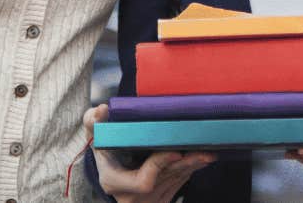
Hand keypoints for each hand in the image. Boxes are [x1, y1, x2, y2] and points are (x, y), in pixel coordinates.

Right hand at [84, 104, 215, 201]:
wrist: (108, 172)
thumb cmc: (104, 149)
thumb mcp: (95, 135)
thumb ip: (94, 121)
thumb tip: (102, 109)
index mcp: (114, 182)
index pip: (143, 180)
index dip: (160, 166)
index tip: (176, 151)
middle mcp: (131, 198)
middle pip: (165, 181)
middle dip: (186, 165)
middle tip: (204, 151)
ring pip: (174, 184)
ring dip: (192, 168)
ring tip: (208, 153)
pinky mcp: (159, 202)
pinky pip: (177, 187)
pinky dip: (189, 172)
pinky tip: (200, 159)